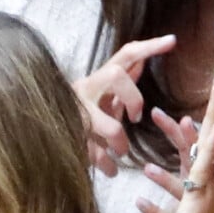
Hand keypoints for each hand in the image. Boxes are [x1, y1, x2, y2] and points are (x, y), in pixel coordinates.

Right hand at [73, 34, 176, 176]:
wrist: (41, 130)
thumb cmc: (82, 113)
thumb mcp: (104, 96)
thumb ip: (123, 81)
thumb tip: (141, 60)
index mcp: (98, 77)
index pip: (125, 54)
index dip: (149, 47)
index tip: (172, 42)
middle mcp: (86, 88)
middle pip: (117, 76)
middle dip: (134, 98)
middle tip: (136, 118)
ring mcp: (77, 111)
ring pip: (108, 125)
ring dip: (120, 141)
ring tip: (122, 152)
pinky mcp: (71, 136)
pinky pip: (95, 152)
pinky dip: (108, 164)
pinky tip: (112, 171)